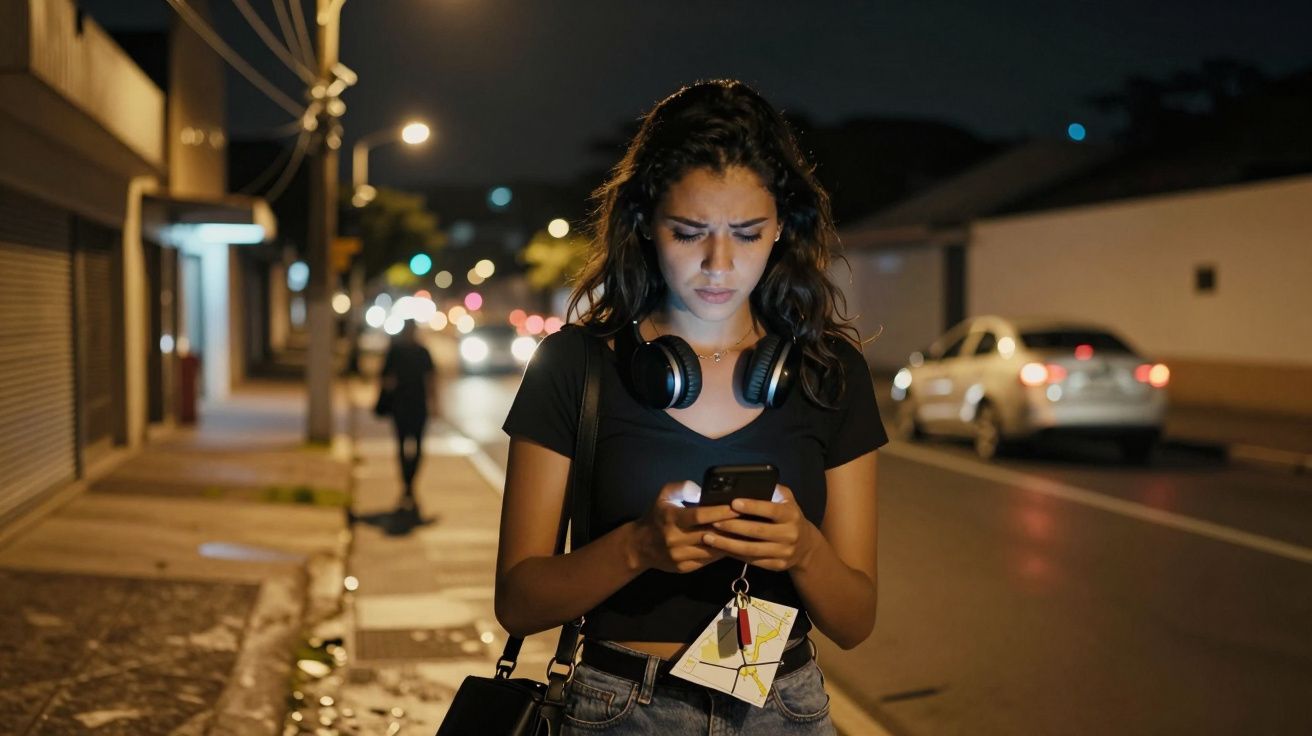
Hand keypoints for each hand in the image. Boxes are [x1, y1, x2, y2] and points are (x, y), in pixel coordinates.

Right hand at [631, 481, 738, 573]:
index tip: (737, 507)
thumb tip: (702, 490)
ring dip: (730, 542)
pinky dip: (721, 553)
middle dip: (731, 527)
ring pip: (712, 550)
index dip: (720, 511)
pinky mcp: (685, 568)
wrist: (639, 546)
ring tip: (747, 534)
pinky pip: (708, 560)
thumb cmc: (657, 516)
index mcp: (671, 518)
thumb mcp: (664, 496)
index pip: (700, 516)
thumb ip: (682, 487)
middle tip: (751, 520)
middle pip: (709, 534)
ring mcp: (680, 556)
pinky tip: (734, 546)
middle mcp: (675, 539)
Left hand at [702, 484, 817, 571]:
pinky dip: (734, 554)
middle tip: (713, 521)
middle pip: (757, 531)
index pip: (771, 510)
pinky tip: (720, 548)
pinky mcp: (777, 566)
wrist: (806, 546)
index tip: (733, 503)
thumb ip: (773, 490)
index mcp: (791, 515)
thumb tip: (752, 482)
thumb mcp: (787, 500)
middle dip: (733, 526)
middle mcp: (789, 534)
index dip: (752, 506)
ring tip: (709, 538)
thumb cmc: (788, 517)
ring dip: (727, 544)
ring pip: (751, 549)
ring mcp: (784, 552)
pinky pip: (752, 561)